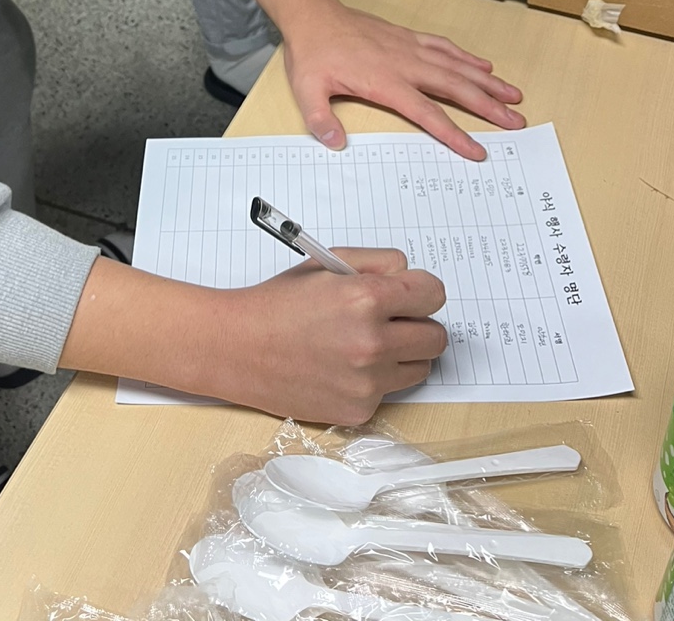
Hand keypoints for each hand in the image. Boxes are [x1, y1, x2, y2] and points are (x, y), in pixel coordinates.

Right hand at [213, 249, 445, 423]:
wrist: (238, 348)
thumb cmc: (278, 304)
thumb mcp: (327, 265)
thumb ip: (378, 263)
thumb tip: (410, 276)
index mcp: (367, 299)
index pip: (434, 293)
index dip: (421, 290)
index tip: (409, 293)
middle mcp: (373, 343)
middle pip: (436, 337)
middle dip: (417, 324)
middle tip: (390, 320)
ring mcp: (367, 382)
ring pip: (420, 367)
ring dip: (402, 355)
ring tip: (363, 344)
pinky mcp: (359, 410)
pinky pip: (389, 392)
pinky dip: (374, 380)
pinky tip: (341, 367)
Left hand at [218, 0, 522, 159]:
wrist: (312, 14)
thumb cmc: (311, 53)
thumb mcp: (306, 90)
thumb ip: (320, 119)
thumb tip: (336, 144)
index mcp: (385, 82)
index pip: (428, 114)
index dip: (455, 134)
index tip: (478, 151)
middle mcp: (404, 64)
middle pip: (455, 88)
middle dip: (488, 107)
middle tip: (517, 121)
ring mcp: (408, 48)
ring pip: (456, 66)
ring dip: (486, 81)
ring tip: (514, 94)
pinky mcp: (406, 37)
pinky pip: (443, 46)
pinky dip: (465, 56)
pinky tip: (482, 65)